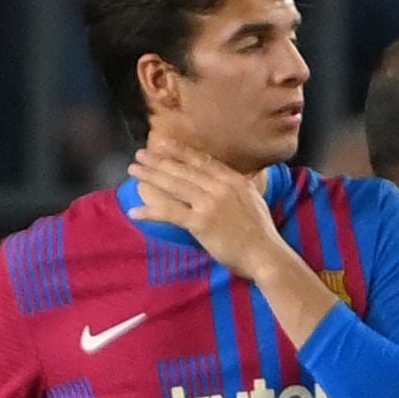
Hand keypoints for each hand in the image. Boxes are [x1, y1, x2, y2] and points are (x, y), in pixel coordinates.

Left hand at [127, 141, 287, 280]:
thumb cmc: (259, 232)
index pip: (202, 161)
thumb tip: (229, 180)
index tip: (163, 144)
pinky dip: (151, 212)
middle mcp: (221, 187)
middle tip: (140, 154)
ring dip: (151, 177)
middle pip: (184, 171)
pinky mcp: (201, 222)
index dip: (181, 152)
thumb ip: (237, 187)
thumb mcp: (252, 200)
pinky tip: (135, 211)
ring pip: (175, 186)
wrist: (265, 253)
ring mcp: (210, 204)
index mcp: (233, 180)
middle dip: (159, 161)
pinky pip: (171, 214)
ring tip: (133, 171)